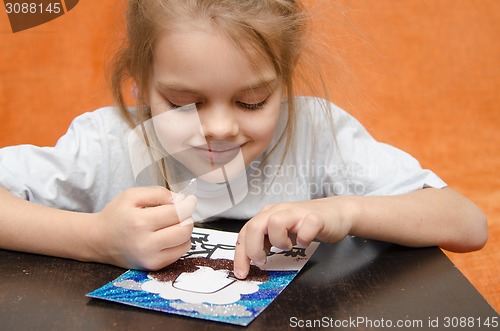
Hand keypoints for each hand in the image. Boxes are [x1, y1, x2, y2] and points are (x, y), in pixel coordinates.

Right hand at [91, 187, 195, 269]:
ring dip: (184, 230)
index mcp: (139, 222)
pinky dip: (179, 243)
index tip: (190, 200)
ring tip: (173, 223)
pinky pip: (179, 254)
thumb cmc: (116, 215)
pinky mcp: (153, 267)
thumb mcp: (132, 195)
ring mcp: (150, 258)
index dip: (187, 205)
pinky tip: (169, 236)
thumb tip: (181, 200)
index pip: (177, 213)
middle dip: (187, 217)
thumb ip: (159, 193)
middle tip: (181, 212)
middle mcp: (145, 244)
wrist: (99, 240)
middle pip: (184, 230)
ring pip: (185, 243)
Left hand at [233, 198, 352, 278]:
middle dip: (253, 249)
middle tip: (262, 262)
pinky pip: (305, 228)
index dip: (240, 254)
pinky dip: (303, 240)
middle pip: (254, 226)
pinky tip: (305, 243)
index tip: (241, 272)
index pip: (245, 232)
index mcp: (268, 215)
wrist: (337, 213)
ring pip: (275, 223)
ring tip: (288, 247)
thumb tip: (251, 259)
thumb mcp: (281, 231)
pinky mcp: (315, 217)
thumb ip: (266, 241)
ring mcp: (297, 213)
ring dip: (278, 241)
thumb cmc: (307, 224)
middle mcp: (279, 211)